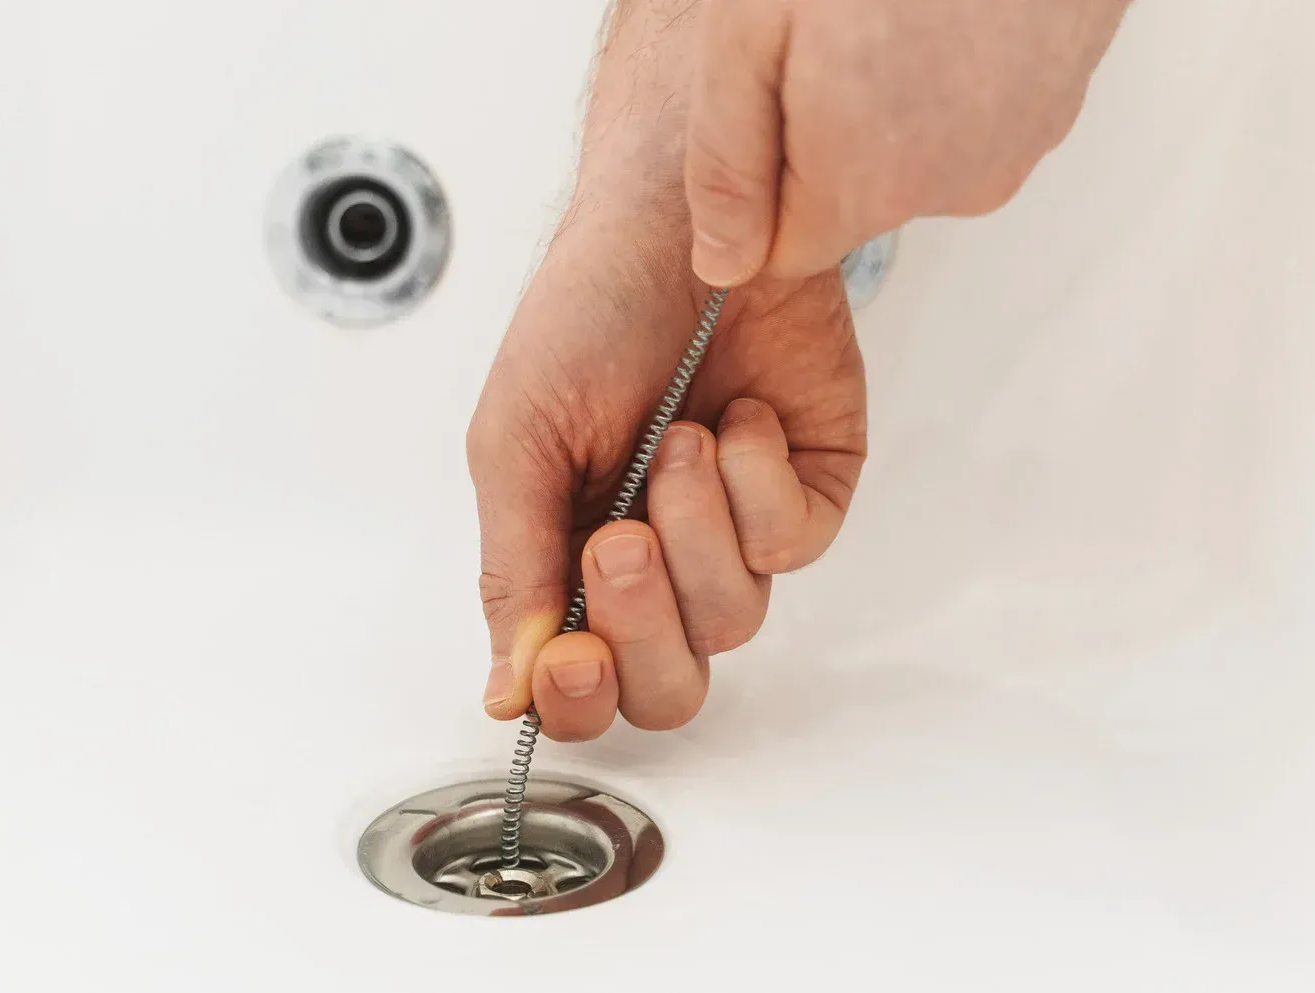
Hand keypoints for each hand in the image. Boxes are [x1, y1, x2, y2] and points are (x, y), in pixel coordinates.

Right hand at [468, 204, 863, 739]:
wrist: (682, 217)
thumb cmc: (586, 312)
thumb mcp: (516, 439)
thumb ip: (513, 567)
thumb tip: (507, 690)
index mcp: (570, 555)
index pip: (581, 684)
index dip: (579, 697)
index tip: (569, 657)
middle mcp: (657, 560)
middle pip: (668, 686)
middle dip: (643, 625)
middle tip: (621, 540)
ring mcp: (735, 533)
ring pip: (730, 617)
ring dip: (696, 528)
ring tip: (679, 437)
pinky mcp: (807, 494)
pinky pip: (792, 546)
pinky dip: (757, 485)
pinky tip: (739, 418)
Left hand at [685, 0, 1131, 283]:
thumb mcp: (748, 38)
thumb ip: (727, 164)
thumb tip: (723, 263)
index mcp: (864, 187)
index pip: (785, 252)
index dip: (762, 181)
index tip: (767, 100)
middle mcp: (949, 188)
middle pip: (852, 205)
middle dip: (824, 139)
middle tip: (828, 36)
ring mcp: (1015, 146)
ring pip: (916, 161)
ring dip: (890, 105)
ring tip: (889, 13)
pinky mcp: (1058, 104)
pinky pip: (975, 120)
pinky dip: (952, 76)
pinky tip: (941, 12)